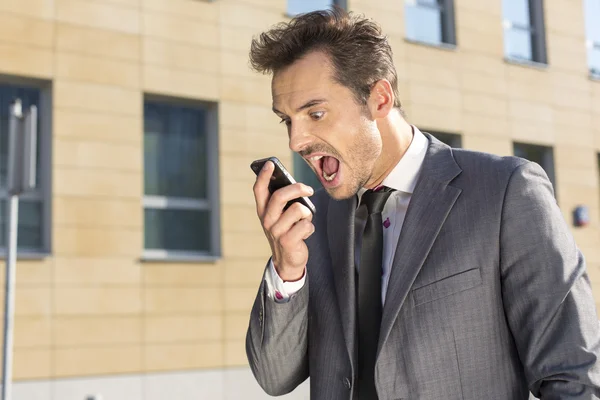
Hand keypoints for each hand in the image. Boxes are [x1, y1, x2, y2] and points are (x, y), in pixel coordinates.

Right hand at [253, 161, 314, 280]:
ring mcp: (276, 232)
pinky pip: (306, 225)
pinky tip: (305, 233)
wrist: (287, 261)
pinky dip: (310, 227)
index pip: (259, 190)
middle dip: (297, 188)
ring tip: (306, 219)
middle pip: (280, 196)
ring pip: (298, 210)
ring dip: (308, 213)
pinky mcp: (288, 242)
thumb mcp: (280, 216)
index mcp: (263, 211)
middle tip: (308, 189)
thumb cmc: (286, 232)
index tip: (271, 163)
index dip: (263, 176)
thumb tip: (297, 187)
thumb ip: (284, 203)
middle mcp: (267, 220)